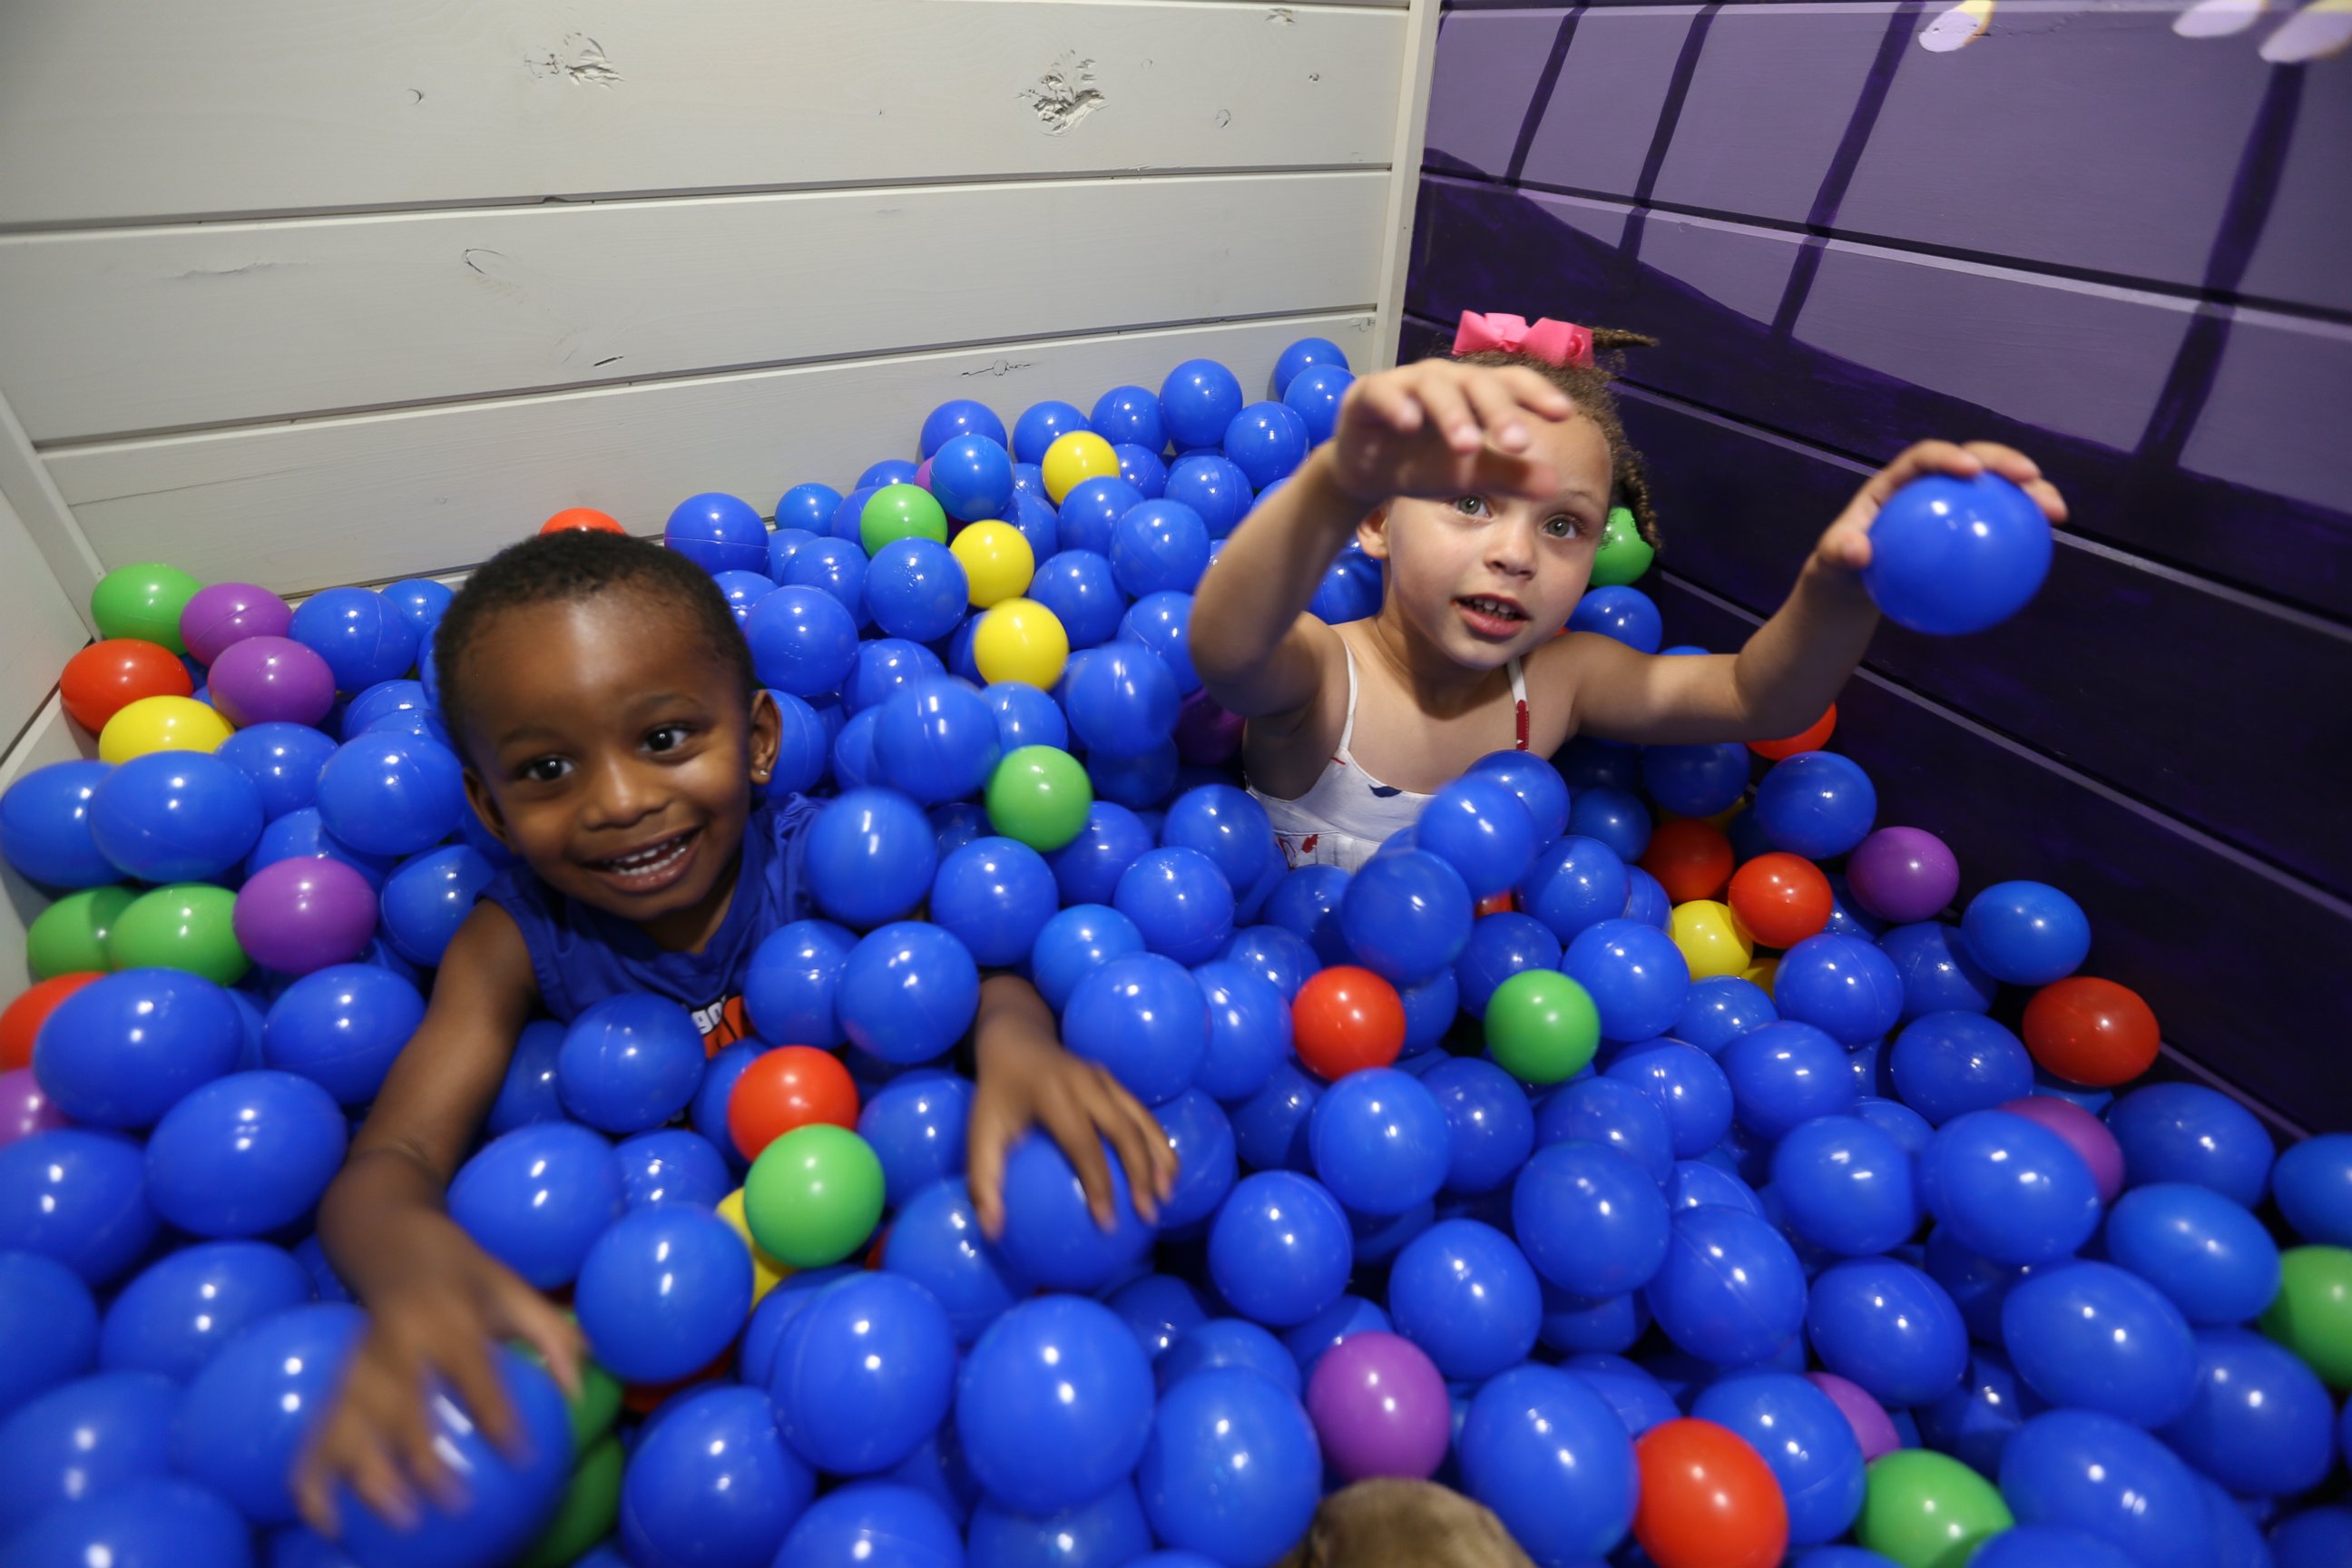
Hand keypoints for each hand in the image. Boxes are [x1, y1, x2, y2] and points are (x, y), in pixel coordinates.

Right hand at [294, 1235, 582, 1536]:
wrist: (390, 1242)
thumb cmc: (465, 1275)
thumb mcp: (515, 1289)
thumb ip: (552, 1336)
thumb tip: (579, 1392)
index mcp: (444, 1316)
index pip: (470, 1369)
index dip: (494, 1413)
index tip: (522, 1455)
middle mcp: (392, 1343)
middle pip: (399, 1404)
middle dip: (422, 1455)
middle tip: (454, 1501)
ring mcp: (355, 1366)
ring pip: (348, 1426)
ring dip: (367, 1475)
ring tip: (398, 1519)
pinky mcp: (334, 1384)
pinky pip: (316, 1436)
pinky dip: (313, 1480)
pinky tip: (330, 1523)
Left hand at [967, 1020, 1178, 1239]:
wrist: (1015, 1039)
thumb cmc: (996, 1094)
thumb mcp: (979, 1133)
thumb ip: (983, 1182)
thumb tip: (992, 1232)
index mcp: (1054, 1094)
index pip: (1084, 1145)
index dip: (1100, 1185)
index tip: (1107, 1223)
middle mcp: (1086, 1081)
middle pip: (1125, 1132)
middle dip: (1142, 1175)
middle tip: (1148, 1215)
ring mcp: (1105, 1078)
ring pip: (1143, 1120)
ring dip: (1161, 1158)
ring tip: (1166, 1197)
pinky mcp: (1115, 1080)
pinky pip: (1143, 1114)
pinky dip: (1158, 1143)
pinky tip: (1162, 1174)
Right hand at [1325, 361, 1575, 507]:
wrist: (1368, 472)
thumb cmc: (1424, 463)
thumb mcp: (1470, 474)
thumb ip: (1510, 476)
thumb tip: (1554, 485)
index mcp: (1474, 392)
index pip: (1511, 383)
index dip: (1538, 394)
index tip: (1563, 415)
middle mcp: (1444, 379)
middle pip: (1477, 384)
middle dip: (1499, 413)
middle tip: (1518, 445)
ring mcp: (1405, 382)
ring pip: (1434, 387)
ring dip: (1453, 414)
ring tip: (1468, 446)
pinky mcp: (1368, 393)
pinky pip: (1383, 392)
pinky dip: (1396, 405)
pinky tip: (1408, 424)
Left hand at [1815, 440, 2069, 573]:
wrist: (1855, 582)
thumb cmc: (1841, 565)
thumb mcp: (1831, 561)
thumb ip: (1839, 552)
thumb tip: (1858, 552)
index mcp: (1896, 481)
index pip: (1923, 458)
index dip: (1948, 456)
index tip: (1971, 469)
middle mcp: (1931, 485)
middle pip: (1974, 461)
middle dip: (2006, 462)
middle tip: (2031, 478)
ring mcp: (1955, 504)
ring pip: (1998, 490)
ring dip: (2031, 494)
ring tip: (2055, 512)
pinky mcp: (1969, 526)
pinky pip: (2000, 527)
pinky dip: (2024, 535)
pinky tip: (2046, 551)